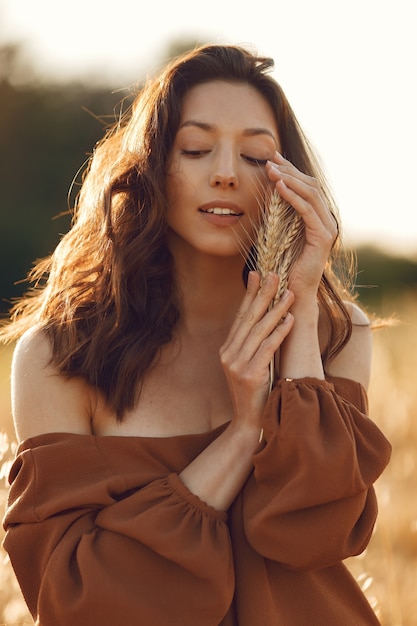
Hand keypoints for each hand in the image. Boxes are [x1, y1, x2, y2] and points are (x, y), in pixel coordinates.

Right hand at [219, 271, 293, 431]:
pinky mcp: (251, 375)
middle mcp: (229, 354)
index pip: (240, 316)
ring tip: (289, 293)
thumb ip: (254, 345)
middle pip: (248, 318)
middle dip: (263, 294)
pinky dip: (279, 332)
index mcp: (228, 349)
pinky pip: (267, 348)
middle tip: (275, 274)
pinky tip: (290, 319)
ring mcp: (238, 365)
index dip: (249, 294)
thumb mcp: (250, 365)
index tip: (257, 273)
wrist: (250, 423)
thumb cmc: (255, 393)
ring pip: (259, 330)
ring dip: (276, 309)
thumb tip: (267, 319)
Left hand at [266, 152, 337, 298]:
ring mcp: (328, 228)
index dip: (291, 170)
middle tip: (271, 159)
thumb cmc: (283, 265)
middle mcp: (327, 220)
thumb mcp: (278, 230)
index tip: (273, 157)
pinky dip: (293, 197)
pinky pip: (307, 211)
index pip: (307, 186)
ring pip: (311, 194)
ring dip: (289, 179)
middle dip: (289, 170)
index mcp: (319, 217)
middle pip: (310, 185)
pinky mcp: (322, 237)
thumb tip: (270, 184)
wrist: (292, 292)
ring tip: (271, 170)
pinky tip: (279, 188)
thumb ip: (278, 209)